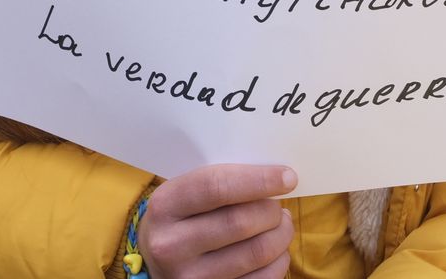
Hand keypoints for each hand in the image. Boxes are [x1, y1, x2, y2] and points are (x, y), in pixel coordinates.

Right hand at [139, 164, 295, 278]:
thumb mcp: (185, 194)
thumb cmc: (183, 218)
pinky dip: (279, 261)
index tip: (288, 177)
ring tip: (281, 224)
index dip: (258, 180)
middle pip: (240, 222)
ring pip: (257, 252)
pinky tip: (275, 250)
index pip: (215, 186)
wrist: (157, 262)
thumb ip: (222, 184)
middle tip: (278, 206)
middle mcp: (172, 245)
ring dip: (281, 234)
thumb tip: (276, 180)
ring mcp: (191, 277)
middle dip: (272, 210)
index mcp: (165, 206)